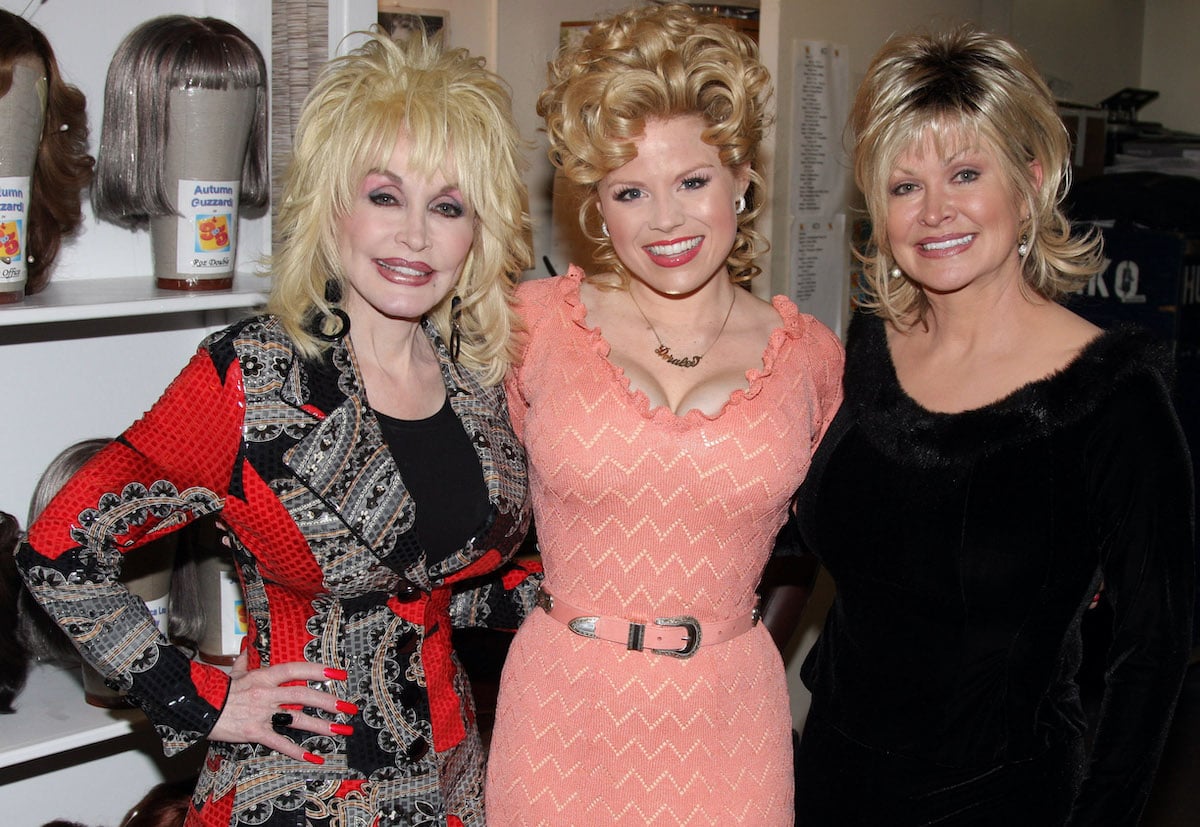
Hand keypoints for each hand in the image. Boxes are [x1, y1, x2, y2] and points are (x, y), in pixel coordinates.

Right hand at [207, 650, 356, 764]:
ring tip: (340, 730)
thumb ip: (243, 659)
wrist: (197, 708)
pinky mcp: (256, 732)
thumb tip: (245, 644)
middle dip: (329, 701)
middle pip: (304, 695)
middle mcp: (267, 694)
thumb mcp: (233, 672)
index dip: (318, 670)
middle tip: (348, 707)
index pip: (296, 670)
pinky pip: (280, 742)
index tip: (337, 673)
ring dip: (321, 726)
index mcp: (264, 677)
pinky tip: (313, 757)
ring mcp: (263, 714)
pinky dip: (297, 751)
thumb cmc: (216, 690)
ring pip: (297, 719)